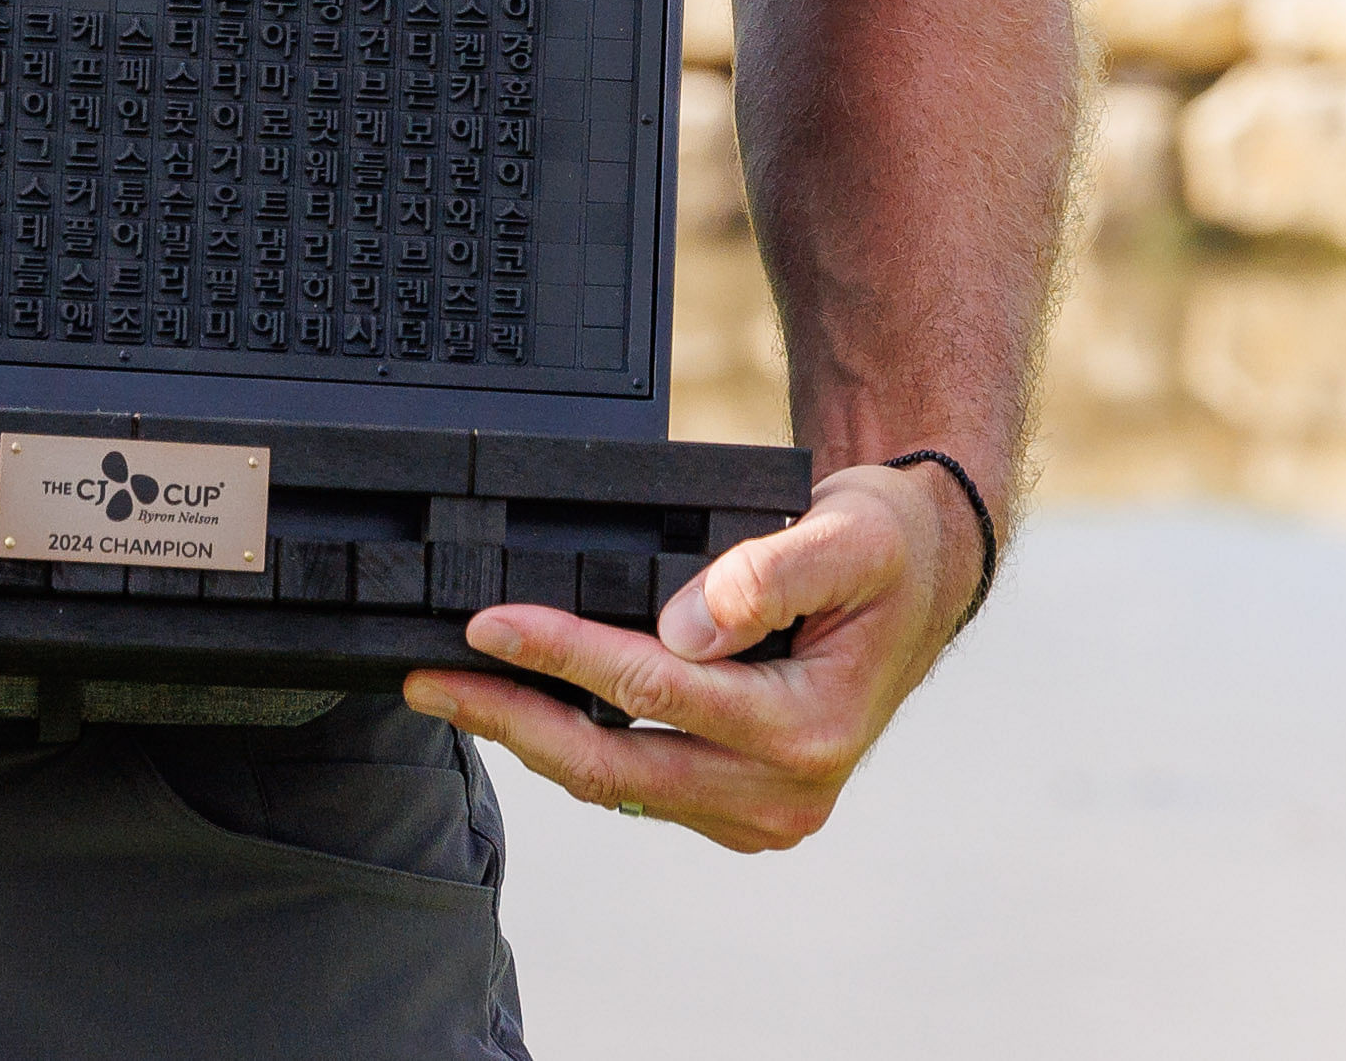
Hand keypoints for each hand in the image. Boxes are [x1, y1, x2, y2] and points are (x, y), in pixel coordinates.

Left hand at [397, 459, 977, 850]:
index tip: (487, 622)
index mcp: (811, 728)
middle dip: (512, 718)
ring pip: (615, 786)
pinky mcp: (736, 807)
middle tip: (430, 680)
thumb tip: (691, 621)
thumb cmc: (883, 552)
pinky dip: (571, 748)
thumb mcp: (848, 535)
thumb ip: (770, 574)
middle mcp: (785, 791)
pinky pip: (635, 786)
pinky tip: (520, 710)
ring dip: (530, 738)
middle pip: (616, 765)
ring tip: (451, 692)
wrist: (915, 584)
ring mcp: (759, 810)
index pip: (656, 690)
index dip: (562, 653)